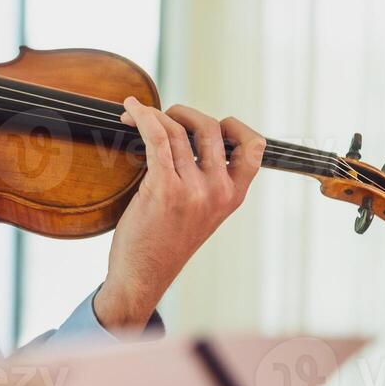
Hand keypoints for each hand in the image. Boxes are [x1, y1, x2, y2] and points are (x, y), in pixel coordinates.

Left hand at [92, 98, 266, 333]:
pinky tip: (130, 109)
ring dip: (154, 115)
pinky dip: (143, 117)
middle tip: (162, 117)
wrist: (142, 276)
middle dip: (184, 113)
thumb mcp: (201, 214)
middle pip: (211, 127)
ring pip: (178, 130)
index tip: (210, 123)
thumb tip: (191, 140)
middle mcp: (218, 192)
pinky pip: (157, 138)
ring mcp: (193, 190)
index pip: (254, 148)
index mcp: (233, 197)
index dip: (235, 126)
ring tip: (136, 115)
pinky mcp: (164, 189)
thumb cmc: (164, 244)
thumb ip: (207, 183)